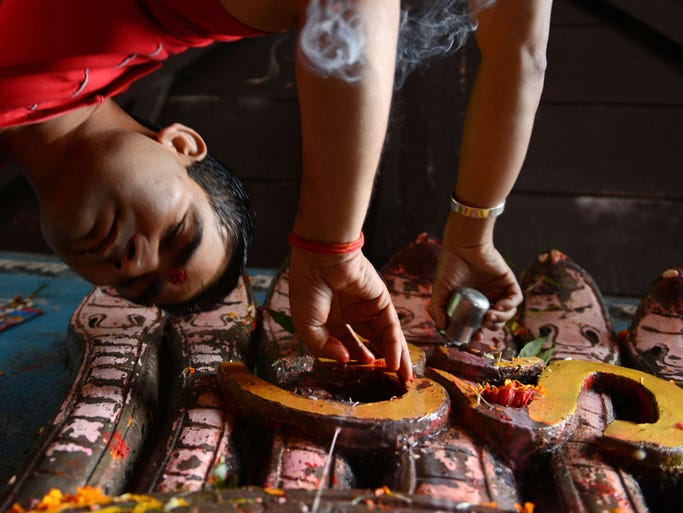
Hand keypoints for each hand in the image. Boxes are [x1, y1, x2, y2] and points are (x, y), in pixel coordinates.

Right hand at [288, 247, 412, 381]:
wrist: (321, 258)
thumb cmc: (307, 287)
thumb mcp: (307, 325)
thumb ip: (324, 347)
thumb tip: (346, 361)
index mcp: (331, 316)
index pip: (347, 341)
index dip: (354, 357)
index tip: (359, 372)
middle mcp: (351, 311)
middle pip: (370, 340)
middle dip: (379, 360)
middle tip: (390, 382)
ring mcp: (367, 305)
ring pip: (384, 336)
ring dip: (394, 357)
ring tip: (402, 379)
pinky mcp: (382, 299)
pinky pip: (390, 327)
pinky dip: (394, 346)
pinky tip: (394, 363)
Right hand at [428, 241, 522, 332]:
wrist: (462, 247)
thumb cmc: (449, 266)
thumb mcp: (439, 291)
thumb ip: (437, 309)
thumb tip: (442, 328)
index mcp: (473, 304)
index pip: (480, 324)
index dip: (478, 333)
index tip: (474, 336)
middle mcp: (487, 299)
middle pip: (495, 322)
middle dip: (491, 328)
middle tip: (483, 325)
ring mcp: (499, 291)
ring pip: (507, 313)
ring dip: (501, 319)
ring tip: (490, 316)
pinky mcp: (509, 282)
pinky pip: (516, 299)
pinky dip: (510, 306)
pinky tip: (500, 306)